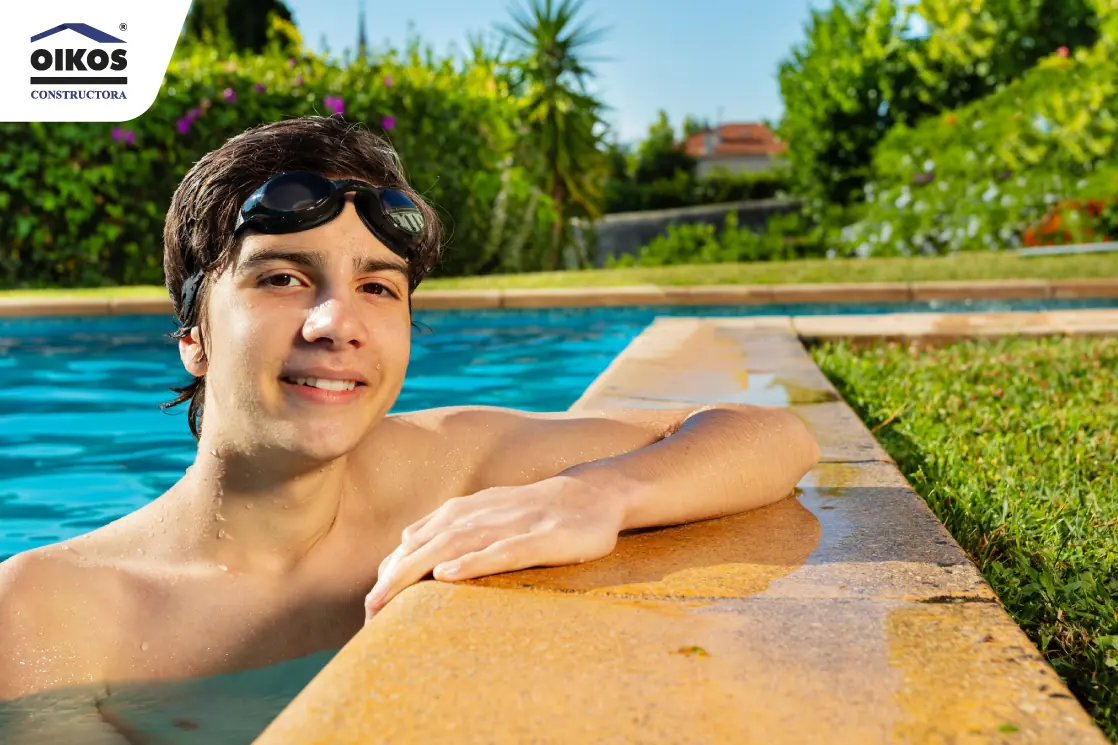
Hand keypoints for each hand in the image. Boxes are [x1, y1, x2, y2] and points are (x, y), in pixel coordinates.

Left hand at [364, 474, 628, 622]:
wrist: (592, 494)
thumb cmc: (535, 512)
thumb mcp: (487, 517)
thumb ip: (449, 530)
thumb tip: (405, 548)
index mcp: (464, 513)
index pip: (415, 545)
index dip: (389, 575)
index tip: (368, 610)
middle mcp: (480, 515)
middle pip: (425, 547)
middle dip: (392, 579)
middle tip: (367, 612)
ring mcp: (510, 525)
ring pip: (453, 546)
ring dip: (417, 572)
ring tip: (388, 598)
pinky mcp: (540, 537)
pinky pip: (501, 550)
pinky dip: (472, 561)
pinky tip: (448, 574)